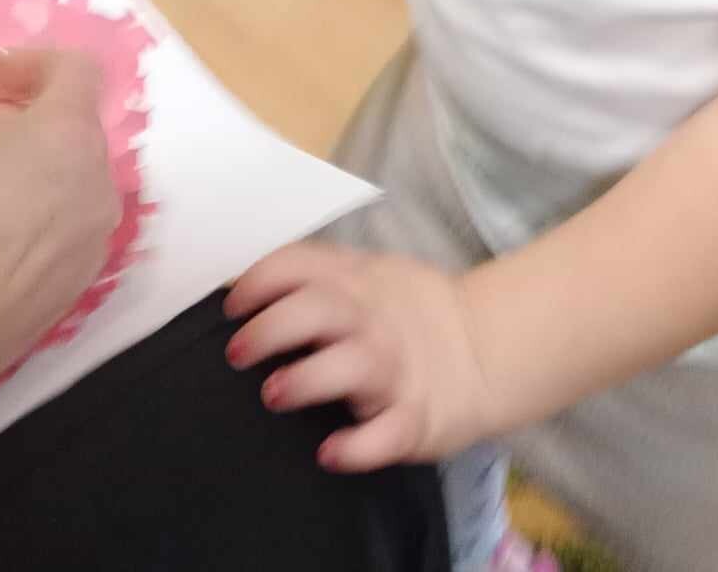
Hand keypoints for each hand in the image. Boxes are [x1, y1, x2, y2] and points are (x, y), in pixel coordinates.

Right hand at [0, 48, 118, 422]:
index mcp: (69, 138)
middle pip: (74, 129)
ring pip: (71, 182)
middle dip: (26, 119)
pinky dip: (35, 216)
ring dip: (32, 169)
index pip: (77, 71)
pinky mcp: (75, 292)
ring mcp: (93, 245)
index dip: (32, 63)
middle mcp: (98, 187)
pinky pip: (64, 229)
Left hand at [224, 244, 494, 471]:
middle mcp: (371, 320)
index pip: (301, 264)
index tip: (232, 304)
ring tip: (274, 393)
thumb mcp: (364, 277)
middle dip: (273, 327)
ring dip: (307, 378)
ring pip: (351, 366)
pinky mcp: (414, 417)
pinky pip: (387, 433)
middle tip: (237, 352)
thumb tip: (236, 284)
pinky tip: (330, 453)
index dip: (261, 279)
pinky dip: (358, 446)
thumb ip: (312, 278)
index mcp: (355, 281)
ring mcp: (394, 368)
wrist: (485, 346)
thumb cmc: (403, 313)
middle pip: (319, 309)